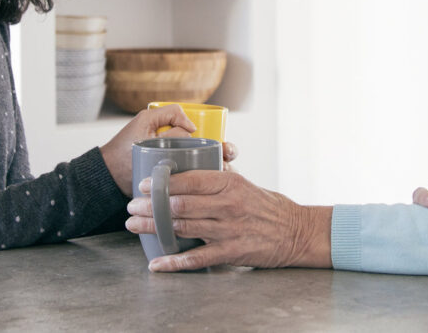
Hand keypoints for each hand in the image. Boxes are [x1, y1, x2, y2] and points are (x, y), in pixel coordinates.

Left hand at [99, 104, 195, 195]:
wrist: (108, 177)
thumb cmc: (123, 162)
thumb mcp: (150, 147)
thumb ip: (172, 137)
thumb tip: (189, 132)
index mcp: (148, 118)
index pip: (176, 111)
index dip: (186, 122)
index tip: (192, 134)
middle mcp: (149, 123)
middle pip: (177, 122)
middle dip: (183, 135)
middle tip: (182, 148)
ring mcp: (150, 134)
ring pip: (174, 135)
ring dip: (178, 145)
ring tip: (176, 156)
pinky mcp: (151, 146)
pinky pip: (168, 144)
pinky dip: (172, 151)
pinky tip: (171, 161)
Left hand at [125, 170, 331, 271]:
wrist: (296, 231)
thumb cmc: (267, 205)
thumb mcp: (244, 182)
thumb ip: (219, 174)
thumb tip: (193, 162)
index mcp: (229, 183)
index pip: (189, 180)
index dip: (161, 183)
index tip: (143, 185)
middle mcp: (228, 205)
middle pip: (179, 205)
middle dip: (150, 206)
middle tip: (131, 207)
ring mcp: (229, 230)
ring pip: (182, 228)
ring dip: (153, 228)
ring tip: (133, 226)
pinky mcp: (231, 252)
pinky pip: (197, 258)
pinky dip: (174, 262)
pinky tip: (157, 264)